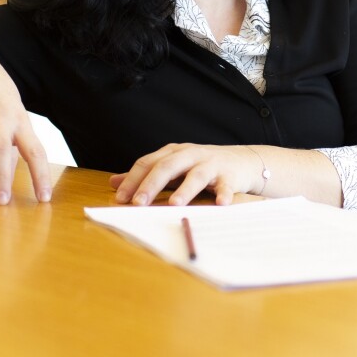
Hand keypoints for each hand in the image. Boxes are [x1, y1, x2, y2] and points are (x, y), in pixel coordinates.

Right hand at [0, 55, 52, 205]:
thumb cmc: (3, 103)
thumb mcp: (18, 119)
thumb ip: (17, 148)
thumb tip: (14, 180)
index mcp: (21, 123)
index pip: (35, 151)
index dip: (41, 175)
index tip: (44, 198)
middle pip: (1, 149)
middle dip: (1, 176)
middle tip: (1, 202)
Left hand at [110, 143, 264, 206]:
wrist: (243, 161)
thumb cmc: (203, 166)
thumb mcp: (173, 167)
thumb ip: (145, 174)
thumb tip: (113, 182)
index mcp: (174, 152)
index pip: (148, 163)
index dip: (133, 179)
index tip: (120, 198)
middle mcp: (191, 155)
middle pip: (168, 166)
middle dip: (151, 184)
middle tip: (138, 203)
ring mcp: (211, 164)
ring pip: (196, 175)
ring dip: (185, 189)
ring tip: (174, 204)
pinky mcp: (231, 175)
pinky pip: (227, 186)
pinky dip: (224, 194)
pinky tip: (220, 204)